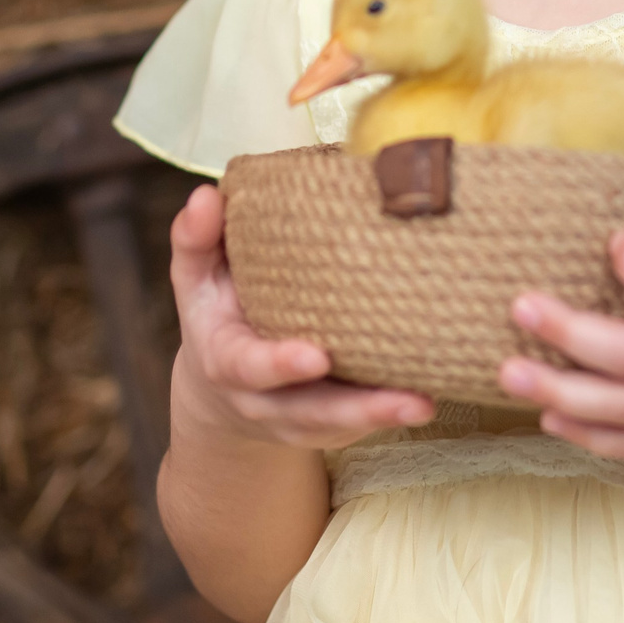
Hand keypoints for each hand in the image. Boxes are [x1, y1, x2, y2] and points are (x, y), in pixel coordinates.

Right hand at [167, 184, 433, 449]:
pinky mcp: (331, 424)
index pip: (249, 367)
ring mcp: (300, 420)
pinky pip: (360, 423)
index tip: (317, 357)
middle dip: (354, 409)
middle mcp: (264, 401)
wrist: (222, 384)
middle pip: (308, 414)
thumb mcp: (196, 278)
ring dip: (383, 416)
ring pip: (340, 426)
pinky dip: (391, 412)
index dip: (279, 364)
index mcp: (228, 361)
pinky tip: (427, 394)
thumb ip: (196, 239)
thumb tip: (205, 195)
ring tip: (424, 402)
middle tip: (405, 399)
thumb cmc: (217, 312)